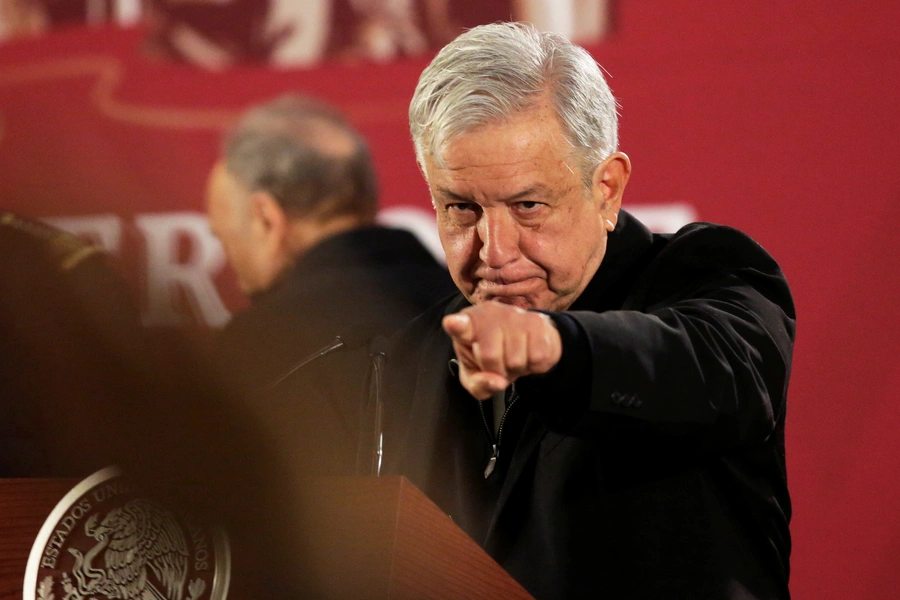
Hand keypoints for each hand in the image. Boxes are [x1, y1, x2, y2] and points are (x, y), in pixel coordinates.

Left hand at [442, 301, 561, 398]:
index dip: (457, 326)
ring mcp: (515, 314)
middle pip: (489, 356)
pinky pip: (537, 358)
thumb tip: (497, 383)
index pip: (459, 325)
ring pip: (515, 360)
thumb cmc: (491, 358)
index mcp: (467, 323)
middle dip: (496, 369)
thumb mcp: (475, 376)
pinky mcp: (538, 322)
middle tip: (499, 363)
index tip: (452, 323)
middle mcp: (489, 313)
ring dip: (516, 368)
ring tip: (513, 357)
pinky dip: (534, 365)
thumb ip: (478, 384)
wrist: (525, 341)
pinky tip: (528, 353)